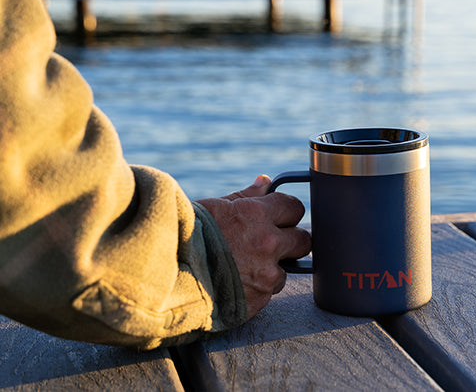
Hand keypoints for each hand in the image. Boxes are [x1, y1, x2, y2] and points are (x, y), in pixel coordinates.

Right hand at [196, 175, 310, 319]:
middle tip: (275, 242)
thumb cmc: (188, 235)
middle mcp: (267, 243)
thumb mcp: (216, 207)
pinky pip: (268, 292)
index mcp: (257, 214)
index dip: (287, 212)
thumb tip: (265, 182)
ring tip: (245, 266)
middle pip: (303, 241)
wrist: (167, 274)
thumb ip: (246, 196)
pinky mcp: (258, 299)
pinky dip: (257, 288)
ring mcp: (265, 274)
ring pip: (285, 270)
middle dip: (291, 240)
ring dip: (272, 268)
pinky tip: (237, 282)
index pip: (294, 207)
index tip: (282, 216)